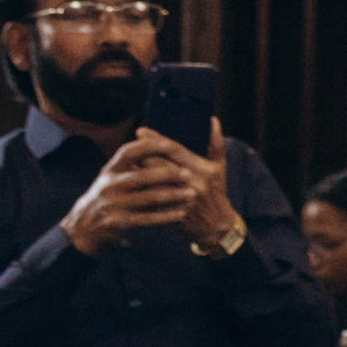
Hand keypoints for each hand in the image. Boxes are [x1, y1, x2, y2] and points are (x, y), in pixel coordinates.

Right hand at [60, 137, 198, 254]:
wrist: (84, 226)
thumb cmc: (110, 196)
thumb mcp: (113, 177)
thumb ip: (133, 164)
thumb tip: (159, 140)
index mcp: (110, 170)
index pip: (128, 152)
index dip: (149, 146)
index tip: (170, 144)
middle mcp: (109, 185)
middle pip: (141, 176)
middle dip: (167, 174)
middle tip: (189, 173)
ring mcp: (113, 204)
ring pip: (147, 198)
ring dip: (172, 196)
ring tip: (192, 194)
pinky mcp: (118, 222)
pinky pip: (146, 218)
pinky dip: (165, 216)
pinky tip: (181, 213)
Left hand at [131, 119, 241, 251]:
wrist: (217, 227)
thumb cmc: (216, 192)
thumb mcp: (219, 167)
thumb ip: (215, 143)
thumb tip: (212, 119)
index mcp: (204, 169)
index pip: (175, 150)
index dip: (156, 140)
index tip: (140, 131)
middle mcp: (194, 184)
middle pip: (160, 165)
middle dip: (142, 154)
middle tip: (128, 146)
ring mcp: (182, 200)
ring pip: (154, 183)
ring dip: (138, 173)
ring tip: (126, 164)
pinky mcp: (173, 213)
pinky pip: (153, 201)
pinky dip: (141, 192)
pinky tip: (131, 185)